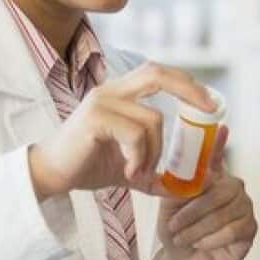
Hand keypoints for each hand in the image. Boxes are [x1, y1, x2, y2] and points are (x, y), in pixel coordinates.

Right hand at [28, 62, 214, 200]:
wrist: (49, 175)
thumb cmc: (86, 165)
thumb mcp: (128, 166)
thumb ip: (154, 170)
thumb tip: (185, 187)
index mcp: (120, 93)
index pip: (158, 73)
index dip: (187, 82)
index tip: (210, 103)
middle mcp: (111, 90)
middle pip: (158, 74)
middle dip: (189, 89)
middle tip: (208, 112)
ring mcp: (102, 102)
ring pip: (152, 119)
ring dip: (155, 152)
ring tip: (139, 171)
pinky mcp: (95, 119)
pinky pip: (135, 134)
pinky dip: (139, 157)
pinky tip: (127, 172)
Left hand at [159, 126, 257, 259]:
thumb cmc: (178, 233)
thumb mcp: (169, 210)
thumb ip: (176, 189)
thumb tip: (178, 174)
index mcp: (211, 178)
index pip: (215, 156)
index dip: (218, 142)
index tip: (221, 127)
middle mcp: (231, 186)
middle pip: (218, 190)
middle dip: (192, 210)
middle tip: (172, 225)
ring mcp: (244, 206)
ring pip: (222, 213)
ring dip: (196, 228)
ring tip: (181, 238)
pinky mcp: (250, 228)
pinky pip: (231, 230)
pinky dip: (210, 240)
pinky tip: (199, 244)